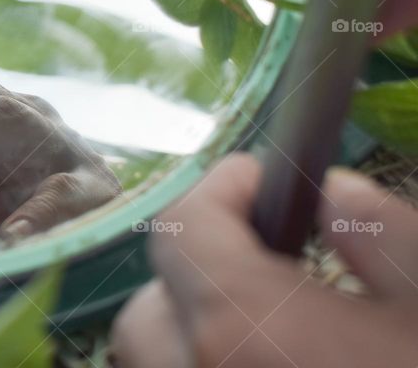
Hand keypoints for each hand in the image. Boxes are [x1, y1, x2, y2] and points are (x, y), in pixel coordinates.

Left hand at [110, 154, 417, 366]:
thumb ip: (383, 236)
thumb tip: (336, 195)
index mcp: (241, 321)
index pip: (181, 226)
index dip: (219, 190)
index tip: (260, 182)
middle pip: (149, 304)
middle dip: (195, 271)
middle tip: (262, 266)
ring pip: (151, 356)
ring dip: (189, 329)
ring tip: (263, 327)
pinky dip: (196, 364)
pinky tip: (264, 364)